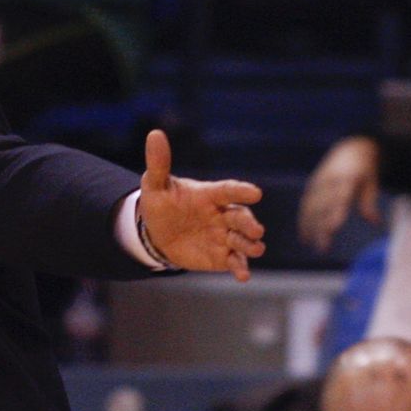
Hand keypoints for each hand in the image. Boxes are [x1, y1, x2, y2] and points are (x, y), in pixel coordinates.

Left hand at [137, 130, 265, 281]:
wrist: (156, 234)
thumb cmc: (160, 204)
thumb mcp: (154, 185)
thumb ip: (158, 163)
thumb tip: (155, 134)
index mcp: (209, 194)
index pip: (228, 190)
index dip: (241, 191)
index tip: (255, 192)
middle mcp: (222, 214)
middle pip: (240, 217)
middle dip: (249, 223)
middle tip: (256, 230)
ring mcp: (223, 236)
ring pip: (242, 240)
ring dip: (250, 245)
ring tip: (255, 249)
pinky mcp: (221, 256)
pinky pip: (234, 262)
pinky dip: (240, 268)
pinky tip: (242, 276)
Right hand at [297, 136, 380, 252]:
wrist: (350, 148)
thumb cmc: (365, 169)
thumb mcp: (371, 183)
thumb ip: (369, 202)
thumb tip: (375, 223)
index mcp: (346, 178)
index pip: (339, 198)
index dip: (335, 213)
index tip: (332, 229)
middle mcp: (329, 180)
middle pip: (323, 207)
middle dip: (321, 227)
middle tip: (322, 248)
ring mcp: (319, 182)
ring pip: (311, 207)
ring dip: (309, 226)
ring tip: (312, 245)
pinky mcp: (313, 185)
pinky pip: (306, 204)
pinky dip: (304, 220)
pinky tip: (305, 234)